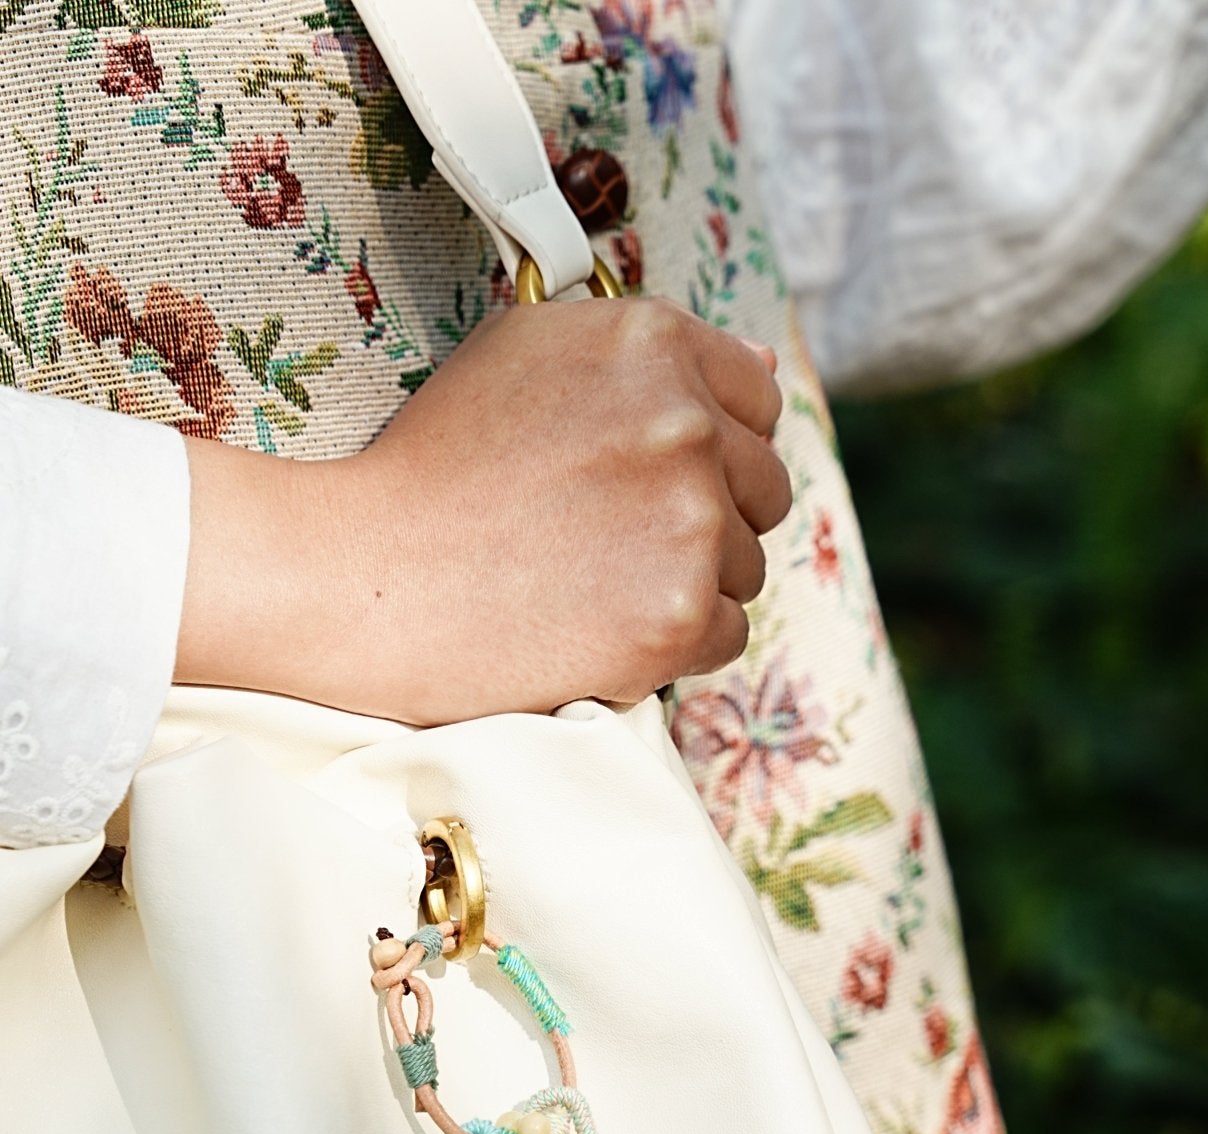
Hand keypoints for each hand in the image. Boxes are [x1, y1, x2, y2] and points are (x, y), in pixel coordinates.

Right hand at [176, 296, 791, 723]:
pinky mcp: (678, 617)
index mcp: (653, 344)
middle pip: (763, 488)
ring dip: (689, 583)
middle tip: (615, 539)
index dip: (715, 444)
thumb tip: (766, 369)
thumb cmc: (436, 464)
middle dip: (707, 516)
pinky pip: (727, 635)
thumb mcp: (526, 353)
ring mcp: (688, 524)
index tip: (656, 476)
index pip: (759, 399)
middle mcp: (685, 424)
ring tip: (596, 583)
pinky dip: (677, 646)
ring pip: (746, 566)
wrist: (373, 578)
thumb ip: (648, 354)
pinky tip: (603, 627)